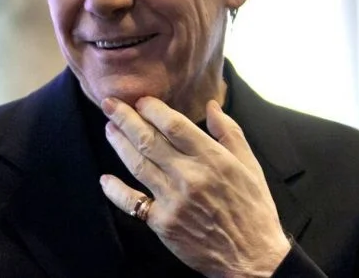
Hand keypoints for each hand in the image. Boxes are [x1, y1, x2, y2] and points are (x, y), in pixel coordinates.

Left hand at [99, 96, 290, 277]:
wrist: (252, 258)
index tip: (141, 100)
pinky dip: (116, 190)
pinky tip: (105, 180)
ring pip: (137, 164)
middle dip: (125, 118)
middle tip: (109, 104)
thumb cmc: (253, 210)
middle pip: (149, 140)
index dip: (152, 109)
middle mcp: (190, 175)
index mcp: (212, 158)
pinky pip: (132, 202)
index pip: (174, 125)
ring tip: (109, 128)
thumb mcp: (250, 165)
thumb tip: (212, 105)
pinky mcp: (163, 223)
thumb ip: (229, 132)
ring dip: (119, 144)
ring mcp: (173, 200)